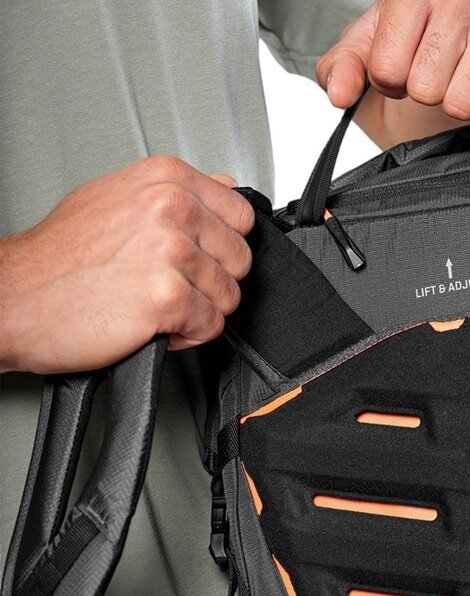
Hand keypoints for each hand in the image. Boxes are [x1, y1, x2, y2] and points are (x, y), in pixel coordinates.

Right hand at [0, 157, 254, 373]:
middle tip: (169, 284)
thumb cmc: (59, 258)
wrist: (13, 300)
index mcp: (166, 178)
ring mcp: (172, 251)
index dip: (222, 246)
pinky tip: (152, 323)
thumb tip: (224, 188)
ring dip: (197, 311)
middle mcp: (172, 207)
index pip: (241, 216)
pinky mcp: (169, 296)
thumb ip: (178, 193)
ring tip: (154, 303)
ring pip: (229, 297)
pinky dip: (187, 336)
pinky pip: (211, 327)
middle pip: (239, 259)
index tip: (198, 258)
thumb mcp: (117, 198)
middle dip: (211, 282)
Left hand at [317, 0, 469, 121]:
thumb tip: (339, 93)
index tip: (407, 60)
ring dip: (461, 97)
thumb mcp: (374, 38)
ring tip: (468, 68)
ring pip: (463, 103)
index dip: (392, 80)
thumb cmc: (424, 25)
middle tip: (442, 64)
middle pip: (425, 89)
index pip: (386, 71)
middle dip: (428, 88)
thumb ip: (344, 65)